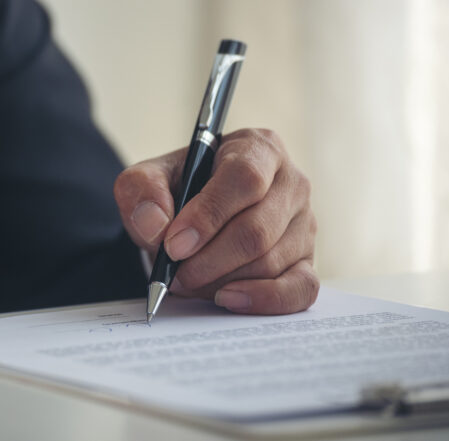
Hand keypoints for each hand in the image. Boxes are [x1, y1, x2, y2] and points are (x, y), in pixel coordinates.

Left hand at [114, 128, 317, 313]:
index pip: (245, 178)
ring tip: (188, 281)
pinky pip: (300, 289)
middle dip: (209, 260)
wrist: (190, 218)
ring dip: (221, 280)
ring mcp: (303, 224)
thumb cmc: (176, 192)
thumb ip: (141, 191)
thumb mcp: (146, 180)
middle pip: (257, 229)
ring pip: (270, 262)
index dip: (209, 215)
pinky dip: (264, 300)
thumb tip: (156, 224)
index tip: (175, 244)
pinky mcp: (306, 261)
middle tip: (175, 274)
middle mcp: (291, 182)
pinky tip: (228, 299)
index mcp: (257, 148)